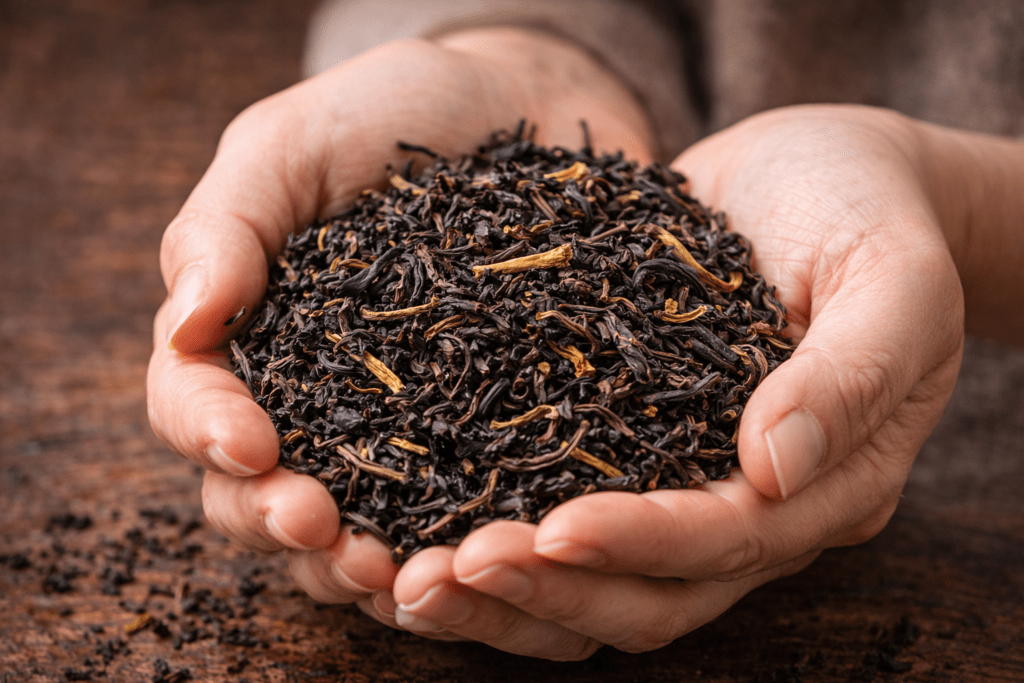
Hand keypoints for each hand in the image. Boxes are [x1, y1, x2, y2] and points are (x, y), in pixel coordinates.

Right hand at [146, 29, 653, 629]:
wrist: (516, 108)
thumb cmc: (389, 116)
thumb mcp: (294, 145)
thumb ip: (227, 227)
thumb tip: (184, 322)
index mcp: (245, 333)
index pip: (192, 402)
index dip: (209, 433)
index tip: (252, 445)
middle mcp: (308, 396)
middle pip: (256, 489)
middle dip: (275, 520)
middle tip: (318, 527)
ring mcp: (392, 426)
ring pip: (344, 525)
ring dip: (350, 563)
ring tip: (387, 574)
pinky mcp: (475, 437)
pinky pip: (445, 512)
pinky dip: (442, 548)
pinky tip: (466, 563)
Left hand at [387, 105, 965, 657]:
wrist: (819, 172)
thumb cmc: (867, 210)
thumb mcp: (893, 276)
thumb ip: (849, 372)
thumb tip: (774, 466)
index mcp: (827, 484)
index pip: (729, 541)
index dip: (642, 545)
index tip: (553, 530)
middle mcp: (750, 504)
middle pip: (650, 594)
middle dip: (549, 590)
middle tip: (442, 575)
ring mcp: (684, 478)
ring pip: (595, 577)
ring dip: (505, 588)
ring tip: (406, 577)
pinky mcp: (629, 441)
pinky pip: (560, 505)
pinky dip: (491, 522)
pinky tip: (413, 519)